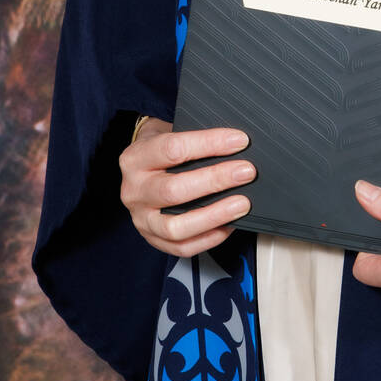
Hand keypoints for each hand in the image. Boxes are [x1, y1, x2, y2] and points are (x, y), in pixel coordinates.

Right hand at [118, 118, 255, 259]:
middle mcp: (134, 190)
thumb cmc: (161, 151)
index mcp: (136, 158)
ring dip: (214, 215)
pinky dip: (209, 238)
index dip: (210, 144)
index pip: (173, 149)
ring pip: (176, 226)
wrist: (140, 169)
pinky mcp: (153, 239)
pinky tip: (229, 225)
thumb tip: (237, 144)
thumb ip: (196, 140)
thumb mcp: (168, 133)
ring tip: (241, 204)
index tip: (239, 141)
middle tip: (245, 172)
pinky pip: (182, 247)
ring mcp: (141, 219)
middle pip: (174, 190)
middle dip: (216, 180)